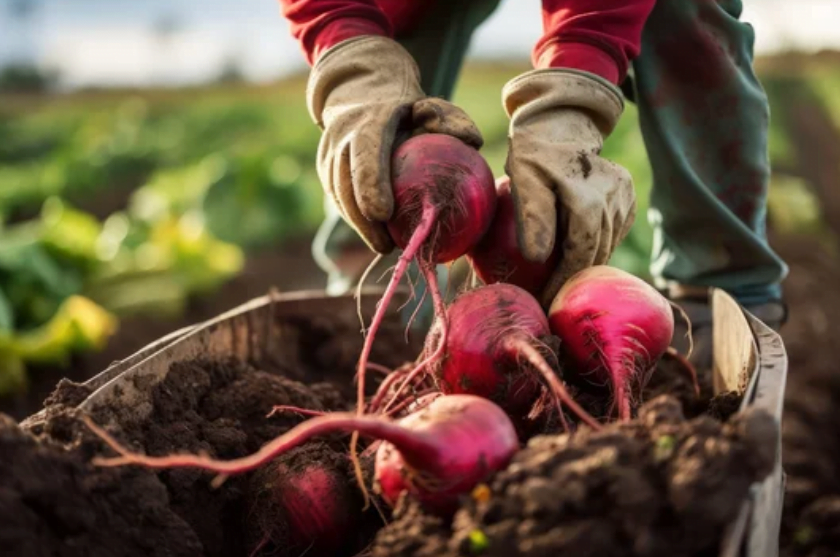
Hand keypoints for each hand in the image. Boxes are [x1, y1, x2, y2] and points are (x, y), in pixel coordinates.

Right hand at [307, 36, 482, 253]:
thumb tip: (473, 142)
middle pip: (345, 181)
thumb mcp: (432, 106)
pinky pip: (337, 198)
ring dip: (358, 224)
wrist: (362, 94)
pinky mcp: (325, 168)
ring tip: (384, 246)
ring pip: (338, 194)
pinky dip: (355, 218)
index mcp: (369, 119)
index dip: (370, 184)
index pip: (365, 152)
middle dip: (361, 218)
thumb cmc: (407, 109)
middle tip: (386, 245)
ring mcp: (329, 152)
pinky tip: (376, 236)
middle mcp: (342, 135)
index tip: (383, 214)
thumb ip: (451, 120)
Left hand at [502, 69, 636, 306]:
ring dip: (584, 265)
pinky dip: (594, 246)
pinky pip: (612, 231)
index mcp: (589, 200)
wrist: (560, 123)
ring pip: (606, 244)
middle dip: (573, 281)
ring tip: (559, 284)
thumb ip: (532, 217)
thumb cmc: (533, 152)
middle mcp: (614, 199)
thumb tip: (537, 258)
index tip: (545, 302)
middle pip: (596, 254)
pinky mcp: (627, 194)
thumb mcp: (523, 179)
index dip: (564, 283)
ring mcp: (625, 196)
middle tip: (550, 300)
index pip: (580, 255)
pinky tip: (574, 257)